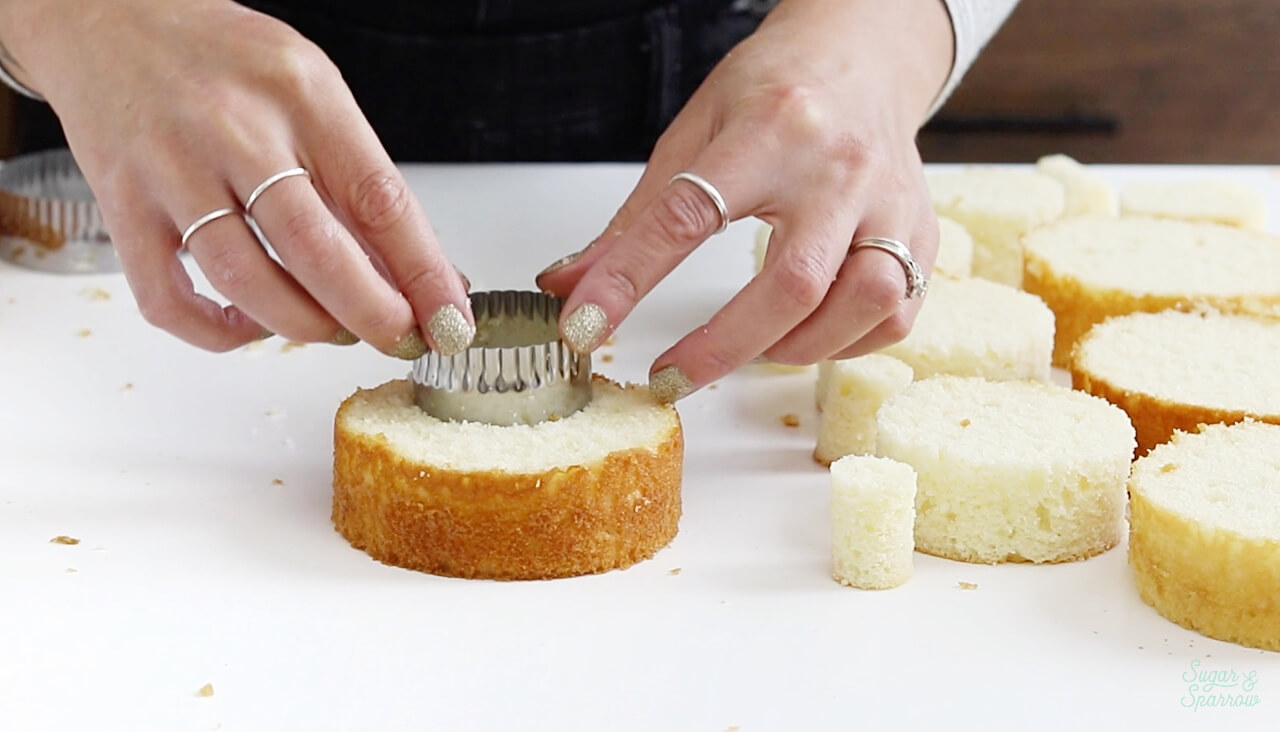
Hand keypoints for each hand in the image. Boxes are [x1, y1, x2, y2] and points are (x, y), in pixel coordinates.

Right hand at [1, 0, 471, 354]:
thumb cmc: (222, 59)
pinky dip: (217, 333)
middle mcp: (234, 130)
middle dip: (371, 313)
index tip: (452, 320)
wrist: (105, 18)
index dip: (423, 273)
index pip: (379, 199)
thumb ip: (359, 178)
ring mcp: (170, 169)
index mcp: (302, 95)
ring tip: (333, 330)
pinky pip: (167, 299)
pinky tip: (252, 326)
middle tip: (399, 338)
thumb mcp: (310, 90)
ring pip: (244, 278)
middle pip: (314, 248)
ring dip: (302, 326)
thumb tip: (422, 273)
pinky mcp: (121, 205)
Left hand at [536, 0, 952, 399]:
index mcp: (771, 130)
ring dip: (796, 347)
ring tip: (752, 347)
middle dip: (723, 346)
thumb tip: (572, 284)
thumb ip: (636, 218)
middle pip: (794, 283)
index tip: (585, 324)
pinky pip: (896, 315)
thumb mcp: (695, 132)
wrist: (866, 54)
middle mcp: (841, 168)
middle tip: (672, 375)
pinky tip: (809, 332)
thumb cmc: (779, 88)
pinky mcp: (924, 232)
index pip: (688, 214)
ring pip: (863, 304)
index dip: (629, 279)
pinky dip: (846, 342)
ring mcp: (893, 203)